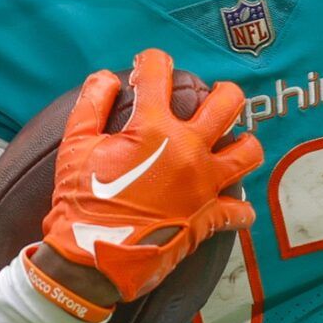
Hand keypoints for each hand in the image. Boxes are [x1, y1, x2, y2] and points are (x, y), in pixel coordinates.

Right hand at [39, 49, 261, 303]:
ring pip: (248, 152)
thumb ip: (90, 105)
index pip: (158, 73)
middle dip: (222, 92)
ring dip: (243, 144)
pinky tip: (229, 204)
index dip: (152, 61)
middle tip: (212, 96)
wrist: (91, 261)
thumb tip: (105, 77)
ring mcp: (203, 185)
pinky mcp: (209, 218)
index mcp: (153, 129)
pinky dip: (237, 207)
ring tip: (232, 144)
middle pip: (227, 103)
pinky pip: (238, 210)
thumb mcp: (75, 147)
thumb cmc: (80, 203)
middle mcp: (187, 150)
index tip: (148, 65)